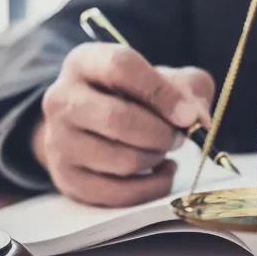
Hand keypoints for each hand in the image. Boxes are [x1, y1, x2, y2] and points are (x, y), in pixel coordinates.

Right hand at [31, 43, 214, 205]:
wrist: (89, 126)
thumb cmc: (134, 97)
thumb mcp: (162, 78)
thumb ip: (187, 89)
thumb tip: (197, 119)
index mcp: (84, 62)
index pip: (121, 68)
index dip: (161, 92)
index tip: (188, 115)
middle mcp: (62, 99)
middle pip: (118, 119)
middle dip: (161, 133)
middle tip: (179, 136)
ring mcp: (59, 142)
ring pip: (121, 160)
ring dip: (156, 158)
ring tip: (163, 149)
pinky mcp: (67, 179)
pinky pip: (120, 194)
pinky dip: (152, 187)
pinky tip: (161, 172)